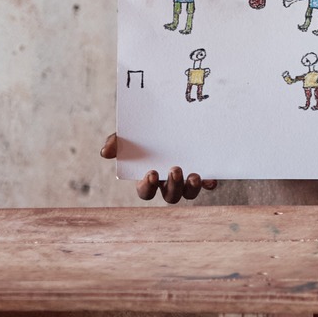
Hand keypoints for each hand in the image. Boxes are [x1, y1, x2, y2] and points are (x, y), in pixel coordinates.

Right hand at [100, 134, 219, 202]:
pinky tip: (212, 180)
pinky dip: (209, 184)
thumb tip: (105, 153)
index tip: (152, 173)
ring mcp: (185, 179)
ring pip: (188, 194)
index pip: (146, 192)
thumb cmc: (142, 134)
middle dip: (173, 186)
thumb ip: (116, 142)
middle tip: (175, 169)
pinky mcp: (201, 173)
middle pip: (170, 196)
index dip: (148, 186)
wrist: (166, 120)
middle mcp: (167, 183)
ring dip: (191, 188)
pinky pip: (206, 184)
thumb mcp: (127, 135)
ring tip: (193, 176)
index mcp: (148, 178)